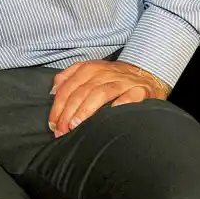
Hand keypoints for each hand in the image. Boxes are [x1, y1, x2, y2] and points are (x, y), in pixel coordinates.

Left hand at [49, 60, 168, 137]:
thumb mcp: (89, 71)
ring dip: (86, 109)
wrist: (146, 72)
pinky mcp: (141, 90)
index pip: (68, 87)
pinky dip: (120, 105)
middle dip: (68, 112)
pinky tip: (111, 115)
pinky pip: (130, 97)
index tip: (53, 124)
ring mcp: (123, 81)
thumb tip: (53, 91)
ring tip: (76, 125)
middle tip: (62, 130)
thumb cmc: (113, 77)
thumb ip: (69, 78)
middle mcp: (105, 73)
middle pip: (81, 91)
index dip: (58, 106)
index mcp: (89, 68)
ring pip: (100, 93)